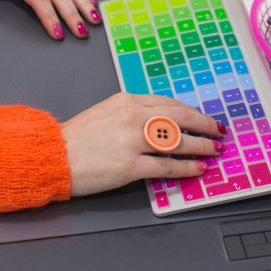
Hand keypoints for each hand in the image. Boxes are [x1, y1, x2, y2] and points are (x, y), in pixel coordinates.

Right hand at [61, 93, 226, 196]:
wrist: (53, 156)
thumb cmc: (76, 138)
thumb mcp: (105, 112)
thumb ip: (132, 113)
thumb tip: (160, 123)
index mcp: (126, 100)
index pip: (168, 103)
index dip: (190, 112)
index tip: (202, 118)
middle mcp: (132, 117)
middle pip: (180, 117)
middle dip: (204, 124)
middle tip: (217, 131)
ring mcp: (132, 141)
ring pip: (178, 141)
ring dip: (201, 146)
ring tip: (214, 150)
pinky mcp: (130, 166)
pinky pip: (167, 166)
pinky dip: (187, 168)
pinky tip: (198, 169)